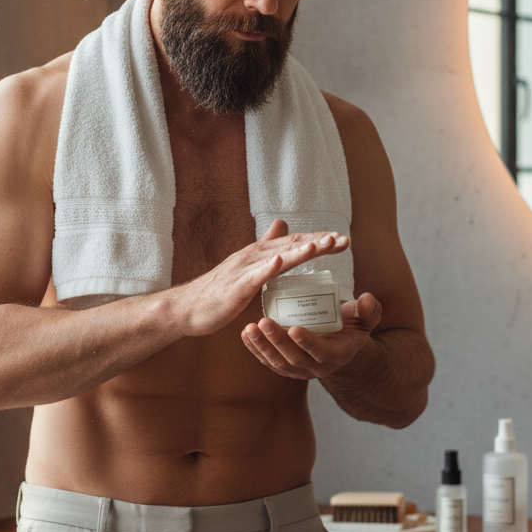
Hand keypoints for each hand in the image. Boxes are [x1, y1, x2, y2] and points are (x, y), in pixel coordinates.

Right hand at [177, 219, 350, 336]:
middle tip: (343, 240)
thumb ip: (265, 245)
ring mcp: (244, 270)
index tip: (342, 240)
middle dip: (319, 242)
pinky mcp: (235, 287)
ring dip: (301, 250)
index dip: (319, 240)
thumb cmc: (218, 290)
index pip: (295, 242)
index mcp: (259, 253)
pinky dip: (268, 267)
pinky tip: (281, 261)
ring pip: (278, 257)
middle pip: (291, 245)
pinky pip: (254, 276)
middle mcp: (253, 256)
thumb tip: (282, 223)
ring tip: (322, 245)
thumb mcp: (247, 265)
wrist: (187, 308)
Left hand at [240, 291, 381, 380]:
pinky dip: (255, 350)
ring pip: (278, 362)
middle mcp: (316, 367)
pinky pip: (268, 361)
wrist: (340, 345)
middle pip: (293, 358)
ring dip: (262, 346)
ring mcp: (299, 370)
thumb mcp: (365, 318)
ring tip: (250, 328)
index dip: (307, 342)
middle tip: (263, 321)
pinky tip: (246, 335)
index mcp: (336, 355)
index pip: (320, 352)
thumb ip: (369, 310)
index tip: (294, 328)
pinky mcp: (285, 367)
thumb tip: (368, 299)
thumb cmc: (352, 327)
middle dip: (277, 341)